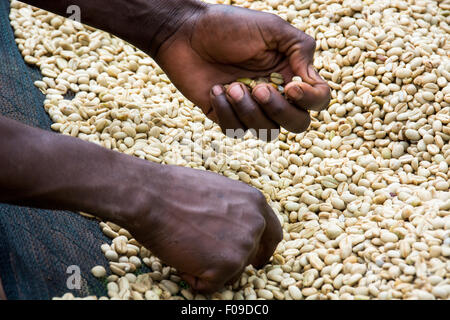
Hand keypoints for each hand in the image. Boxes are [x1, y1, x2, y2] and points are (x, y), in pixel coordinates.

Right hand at [125, 164, 281, 292]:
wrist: (150, 196)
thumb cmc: (173, 189)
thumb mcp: (216, 189)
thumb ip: (234, 208)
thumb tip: (233, 226)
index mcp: (255, 203)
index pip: (272, 234)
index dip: (263, 249)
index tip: (256, 260)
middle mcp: (255, 224)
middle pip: (249, 256)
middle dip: (229, 260)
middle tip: (207, 258)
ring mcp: (243, 246)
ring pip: (231, 272)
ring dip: (209, 268)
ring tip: (185, 247)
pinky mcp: (227, 266)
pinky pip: (211, 285)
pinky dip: (194, 279)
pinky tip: (180, 258)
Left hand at [155, 4, 330, 138]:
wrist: (184, 34)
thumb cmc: (227, 26)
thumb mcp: (271, 28)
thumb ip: (300, 49)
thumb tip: (309, 80)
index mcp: (289, 73)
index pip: (318, 99)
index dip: (311, 99)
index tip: (290, 86)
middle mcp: (274, 93)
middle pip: (297, 123)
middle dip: (279, 110)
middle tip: (258, 89)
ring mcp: (250, 108)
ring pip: (266, 130)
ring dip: (247, 109)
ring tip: (230, 85)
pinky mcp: (226, 116)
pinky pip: (236, 130)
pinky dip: (225, 111)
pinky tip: (215, 89)